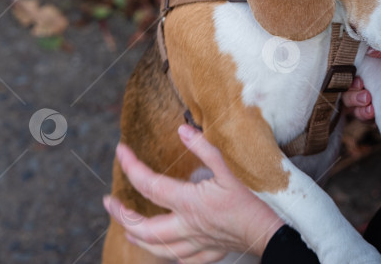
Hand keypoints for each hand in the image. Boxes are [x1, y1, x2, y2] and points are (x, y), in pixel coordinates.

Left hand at [103, 125, 283, 262]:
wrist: (270, 232)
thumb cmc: (251, 200)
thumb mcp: (228, 168)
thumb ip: (204, 148)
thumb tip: (182, 130)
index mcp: (188, 202)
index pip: (149, 184)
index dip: (131, 166)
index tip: (121, 151)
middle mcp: (186, 225)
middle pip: (143, 226)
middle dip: (121, 215)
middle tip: (110, 202)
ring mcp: (195, 242)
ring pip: (157, 248)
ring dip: (137, 237)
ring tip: (127, 230)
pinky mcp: (208, 252)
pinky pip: (182, 258)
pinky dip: (168, 254)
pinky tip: (165, 248)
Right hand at [342, 47, 380, 158]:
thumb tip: (369, 50)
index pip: (361, 56)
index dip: (351, 62)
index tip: (354, 69)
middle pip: (352, 78)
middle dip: (351, 85)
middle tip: (363, 90)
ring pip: (354, 98)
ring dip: (354, 101)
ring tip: (369, 104)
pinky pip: (363, 115)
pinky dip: (363, 114)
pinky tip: (373, 114)